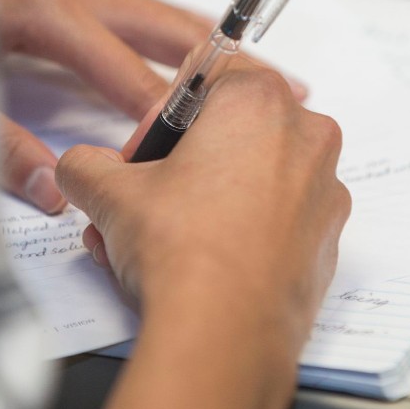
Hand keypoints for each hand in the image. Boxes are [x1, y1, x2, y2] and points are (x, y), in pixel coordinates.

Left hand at [0, 0, 305, 212]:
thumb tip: (53, 192)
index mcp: (44, 11)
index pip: (121, 69)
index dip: (159, 113)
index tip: (200, 149)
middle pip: (163, 24)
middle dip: (225, 60)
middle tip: (283, 83)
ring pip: (155, 10)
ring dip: (209, 41)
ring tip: (262, 67)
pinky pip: (132, 6)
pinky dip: (171, 29)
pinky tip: (190, 50)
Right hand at [57, 64, 349, 408]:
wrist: (223, 334)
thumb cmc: (181, 249)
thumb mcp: (109, 194)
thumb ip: (88, 165)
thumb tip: (81, 167)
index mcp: (259, 101)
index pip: (209, 74)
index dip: (163, 113)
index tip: (141, 152)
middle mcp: (306, 135)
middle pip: (235, 127)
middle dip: (184, 160)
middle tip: (145, 197)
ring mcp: (325, 189)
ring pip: (257, 175)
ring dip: (208, 197)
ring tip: (159, 239)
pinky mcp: (328, 238)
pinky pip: (281, 217)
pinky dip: (245, 228)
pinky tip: (202, 261)